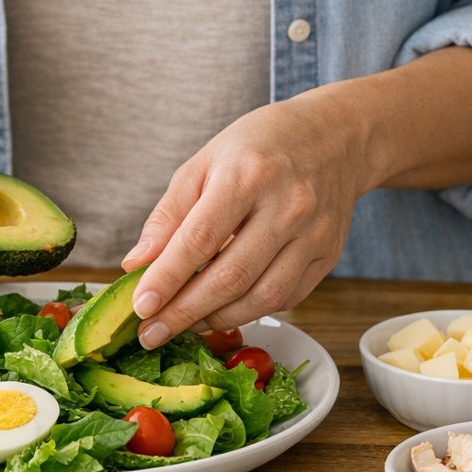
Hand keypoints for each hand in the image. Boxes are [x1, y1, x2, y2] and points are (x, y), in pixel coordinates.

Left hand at [121, 88, 373, 346]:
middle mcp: (287, 206)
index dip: (167, 278)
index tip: (141, 307)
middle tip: (151, 334)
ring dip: (217, 320)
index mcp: (247, 175)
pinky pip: (287, 298)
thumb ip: (168, 216)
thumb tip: (136, 264)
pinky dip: (250, 311)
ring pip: (262, 297)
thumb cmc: (258, 147)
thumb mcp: (203, 163)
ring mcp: (314, 233)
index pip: (199, 239)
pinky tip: (223, 309)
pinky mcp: (328, 254)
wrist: (334, 137)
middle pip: (231, 277)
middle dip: (185, 313)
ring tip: (185, 324)